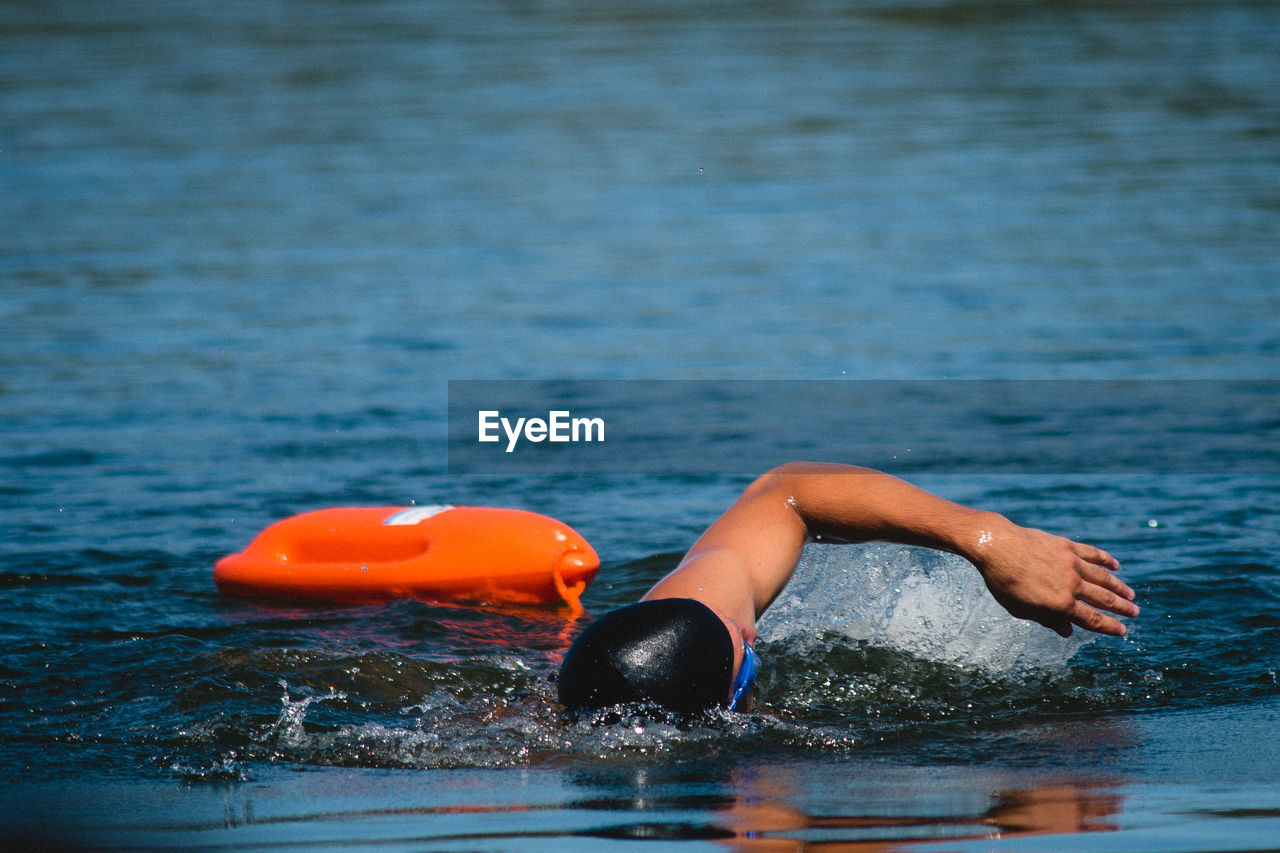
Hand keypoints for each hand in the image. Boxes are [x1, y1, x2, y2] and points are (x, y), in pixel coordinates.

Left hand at [970, 520, 1137, 637]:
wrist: (996, 545)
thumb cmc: (1003, 581)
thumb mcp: (1021, 609)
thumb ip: (1047, 620)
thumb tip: (1067, 632)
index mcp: (1060, 604)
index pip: (1092, 619)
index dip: (1109, 627)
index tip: (1122, 631)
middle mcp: (1071, 584)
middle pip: (1103, 599)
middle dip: (1121, 608)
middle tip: (1135, 613)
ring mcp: (1071, 563)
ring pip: (1103, 578)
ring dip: (1119, 587)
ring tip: (1131, 594)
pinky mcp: (1067, 546)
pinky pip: (1092, 554)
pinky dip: (1106, 560)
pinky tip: (1116, 566)